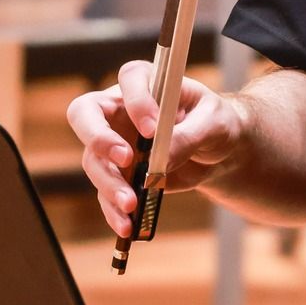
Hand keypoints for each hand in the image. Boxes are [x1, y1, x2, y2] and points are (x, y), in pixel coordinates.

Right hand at [66, 60, 244, 236]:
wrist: (219, 151)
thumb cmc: (217, 123)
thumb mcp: (215, 123)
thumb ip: (189, 136)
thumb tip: (160, 161)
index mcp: (150, 83)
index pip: (130, 78)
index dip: (136, 100)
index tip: (153, 128)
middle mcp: (122, 109)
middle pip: (86, 113)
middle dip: (99, 138)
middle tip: (126, 160)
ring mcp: (115, 141)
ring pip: (94, 160)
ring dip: (109, 184)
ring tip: (131, 204)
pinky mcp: (118, 173)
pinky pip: (105, 191)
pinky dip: (112, 210)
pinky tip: (126, 226)